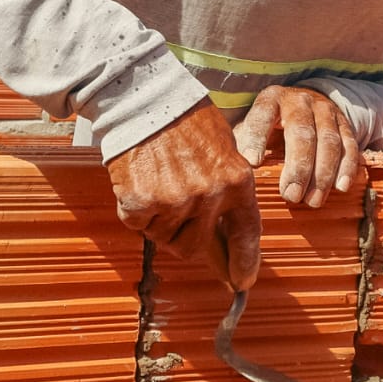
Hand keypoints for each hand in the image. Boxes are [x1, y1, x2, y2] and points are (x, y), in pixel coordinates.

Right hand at [106, 98, 261, 289]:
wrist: (143, 98)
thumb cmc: (184, 119)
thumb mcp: (223, 148)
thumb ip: (228, 187)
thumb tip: (226, 231)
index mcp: (236, 180)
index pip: (246, 233)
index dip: (244, 262)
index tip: (242, 283)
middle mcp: (208, 196)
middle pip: (195, 246)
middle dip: (185, 238)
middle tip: (174, 216)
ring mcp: (174, 202)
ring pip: (164, 237)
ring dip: (159, 221)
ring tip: (157, 183)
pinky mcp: (140, 203)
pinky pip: (138, 224)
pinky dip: (136, 210)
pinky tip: (138, 181)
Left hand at [233, 85, 363, 208]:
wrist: (306, 104)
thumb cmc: (269, 125)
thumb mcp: (251, 127)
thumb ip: (240, 145)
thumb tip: (227, 174)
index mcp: (271, 99)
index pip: (262, 116)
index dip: (257, 138)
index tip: (252, 163)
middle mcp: (299, 100)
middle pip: (302, 132)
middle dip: (298, 167)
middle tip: (291, 196)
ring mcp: (325, 110)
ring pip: (328, 141)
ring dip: (322, 174)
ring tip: (312, 201)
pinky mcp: (344, 122)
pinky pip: (349, 145)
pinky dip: (347, 167)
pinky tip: (341, 188)